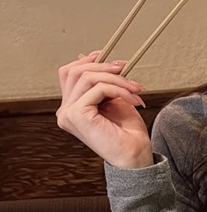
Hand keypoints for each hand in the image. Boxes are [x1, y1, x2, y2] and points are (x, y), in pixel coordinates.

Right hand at [56, 51, 153, 167]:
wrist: (135, 155)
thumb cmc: (127, 132)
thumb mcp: (114, 98)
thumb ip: (100, 81)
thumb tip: (86, 56)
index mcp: (71, 107)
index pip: (68, 73)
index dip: (87, 61)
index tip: (108, 57)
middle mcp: (65, 111)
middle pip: (76, 71)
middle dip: (105, 66)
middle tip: (126, 69)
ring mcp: (68, 114)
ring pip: (88, 77)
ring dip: (117, 79)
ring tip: (135, 88)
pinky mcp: (77, 115)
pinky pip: (98, 88)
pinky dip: (120, 89)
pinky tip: (133, 99)